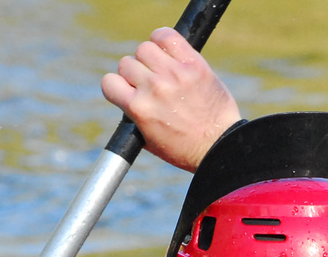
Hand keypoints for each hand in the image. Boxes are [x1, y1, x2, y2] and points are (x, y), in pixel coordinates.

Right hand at [101, 27, 241, 171]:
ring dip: (150, 57)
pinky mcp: (193, 64)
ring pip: (145, 48)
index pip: (109, 82)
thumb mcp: (148, 140)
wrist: (218, 145)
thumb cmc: (183, 148)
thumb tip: (126, 93)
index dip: (117, 87)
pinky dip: (163, 39)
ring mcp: (174, 74)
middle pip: (127, 63)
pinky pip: (167, 36)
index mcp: (139, 109)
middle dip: (136, 75)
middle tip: (151, 85)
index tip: (128, 91)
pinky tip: (168, 51)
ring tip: (161, 69)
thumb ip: (133, 115)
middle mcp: (153, 88)